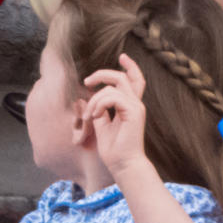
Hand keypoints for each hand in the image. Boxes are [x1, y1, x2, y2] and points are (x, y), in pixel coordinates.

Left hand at [83, 54, 148, 178]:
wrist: (123, 165)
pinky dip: (99, 104)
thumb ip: (99, 110)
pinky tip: (94, 117)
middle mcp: (135, 104)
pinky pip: (112, 96)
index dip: (130, 67)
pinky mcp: (133, 112)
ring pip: (114, 85)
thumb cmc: (114, 150)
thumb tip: (88, 99)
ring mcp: (136, 107)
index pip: (135, 80)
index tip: (122, 56)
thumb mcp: (102, 125)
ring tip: (89, 116)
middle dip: (102, 74)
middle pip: (123, 76)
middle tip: (87, 82)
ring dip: (95, 98)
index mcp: (130, 106)